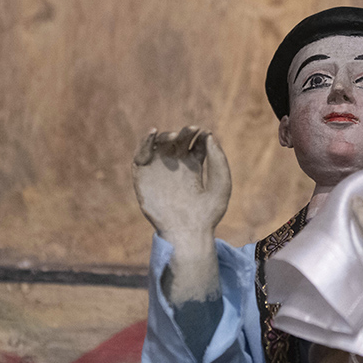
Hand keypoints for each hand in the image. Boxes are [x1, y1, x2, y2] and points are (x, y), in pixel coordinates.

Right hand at [132, 126, 231, 242]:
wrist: (188, 232)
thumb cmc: (208, 213)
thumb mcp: (221, 184)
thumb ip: (219, 160)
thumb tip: (209, 136)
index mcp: (193, 168)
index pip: (194, 145)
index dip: (198, 135)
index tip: (204, 132)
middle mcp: (175, 168)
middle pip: (177, 142)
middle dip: (183, 133)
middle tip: (192, 130)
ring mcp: (158, 171)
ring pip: (158, 145)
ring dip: (165, 136)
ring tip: (174, 136)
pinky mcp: (143, 176)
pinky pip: (141, 155)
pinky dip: (144, 142)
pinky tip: (153, 133)